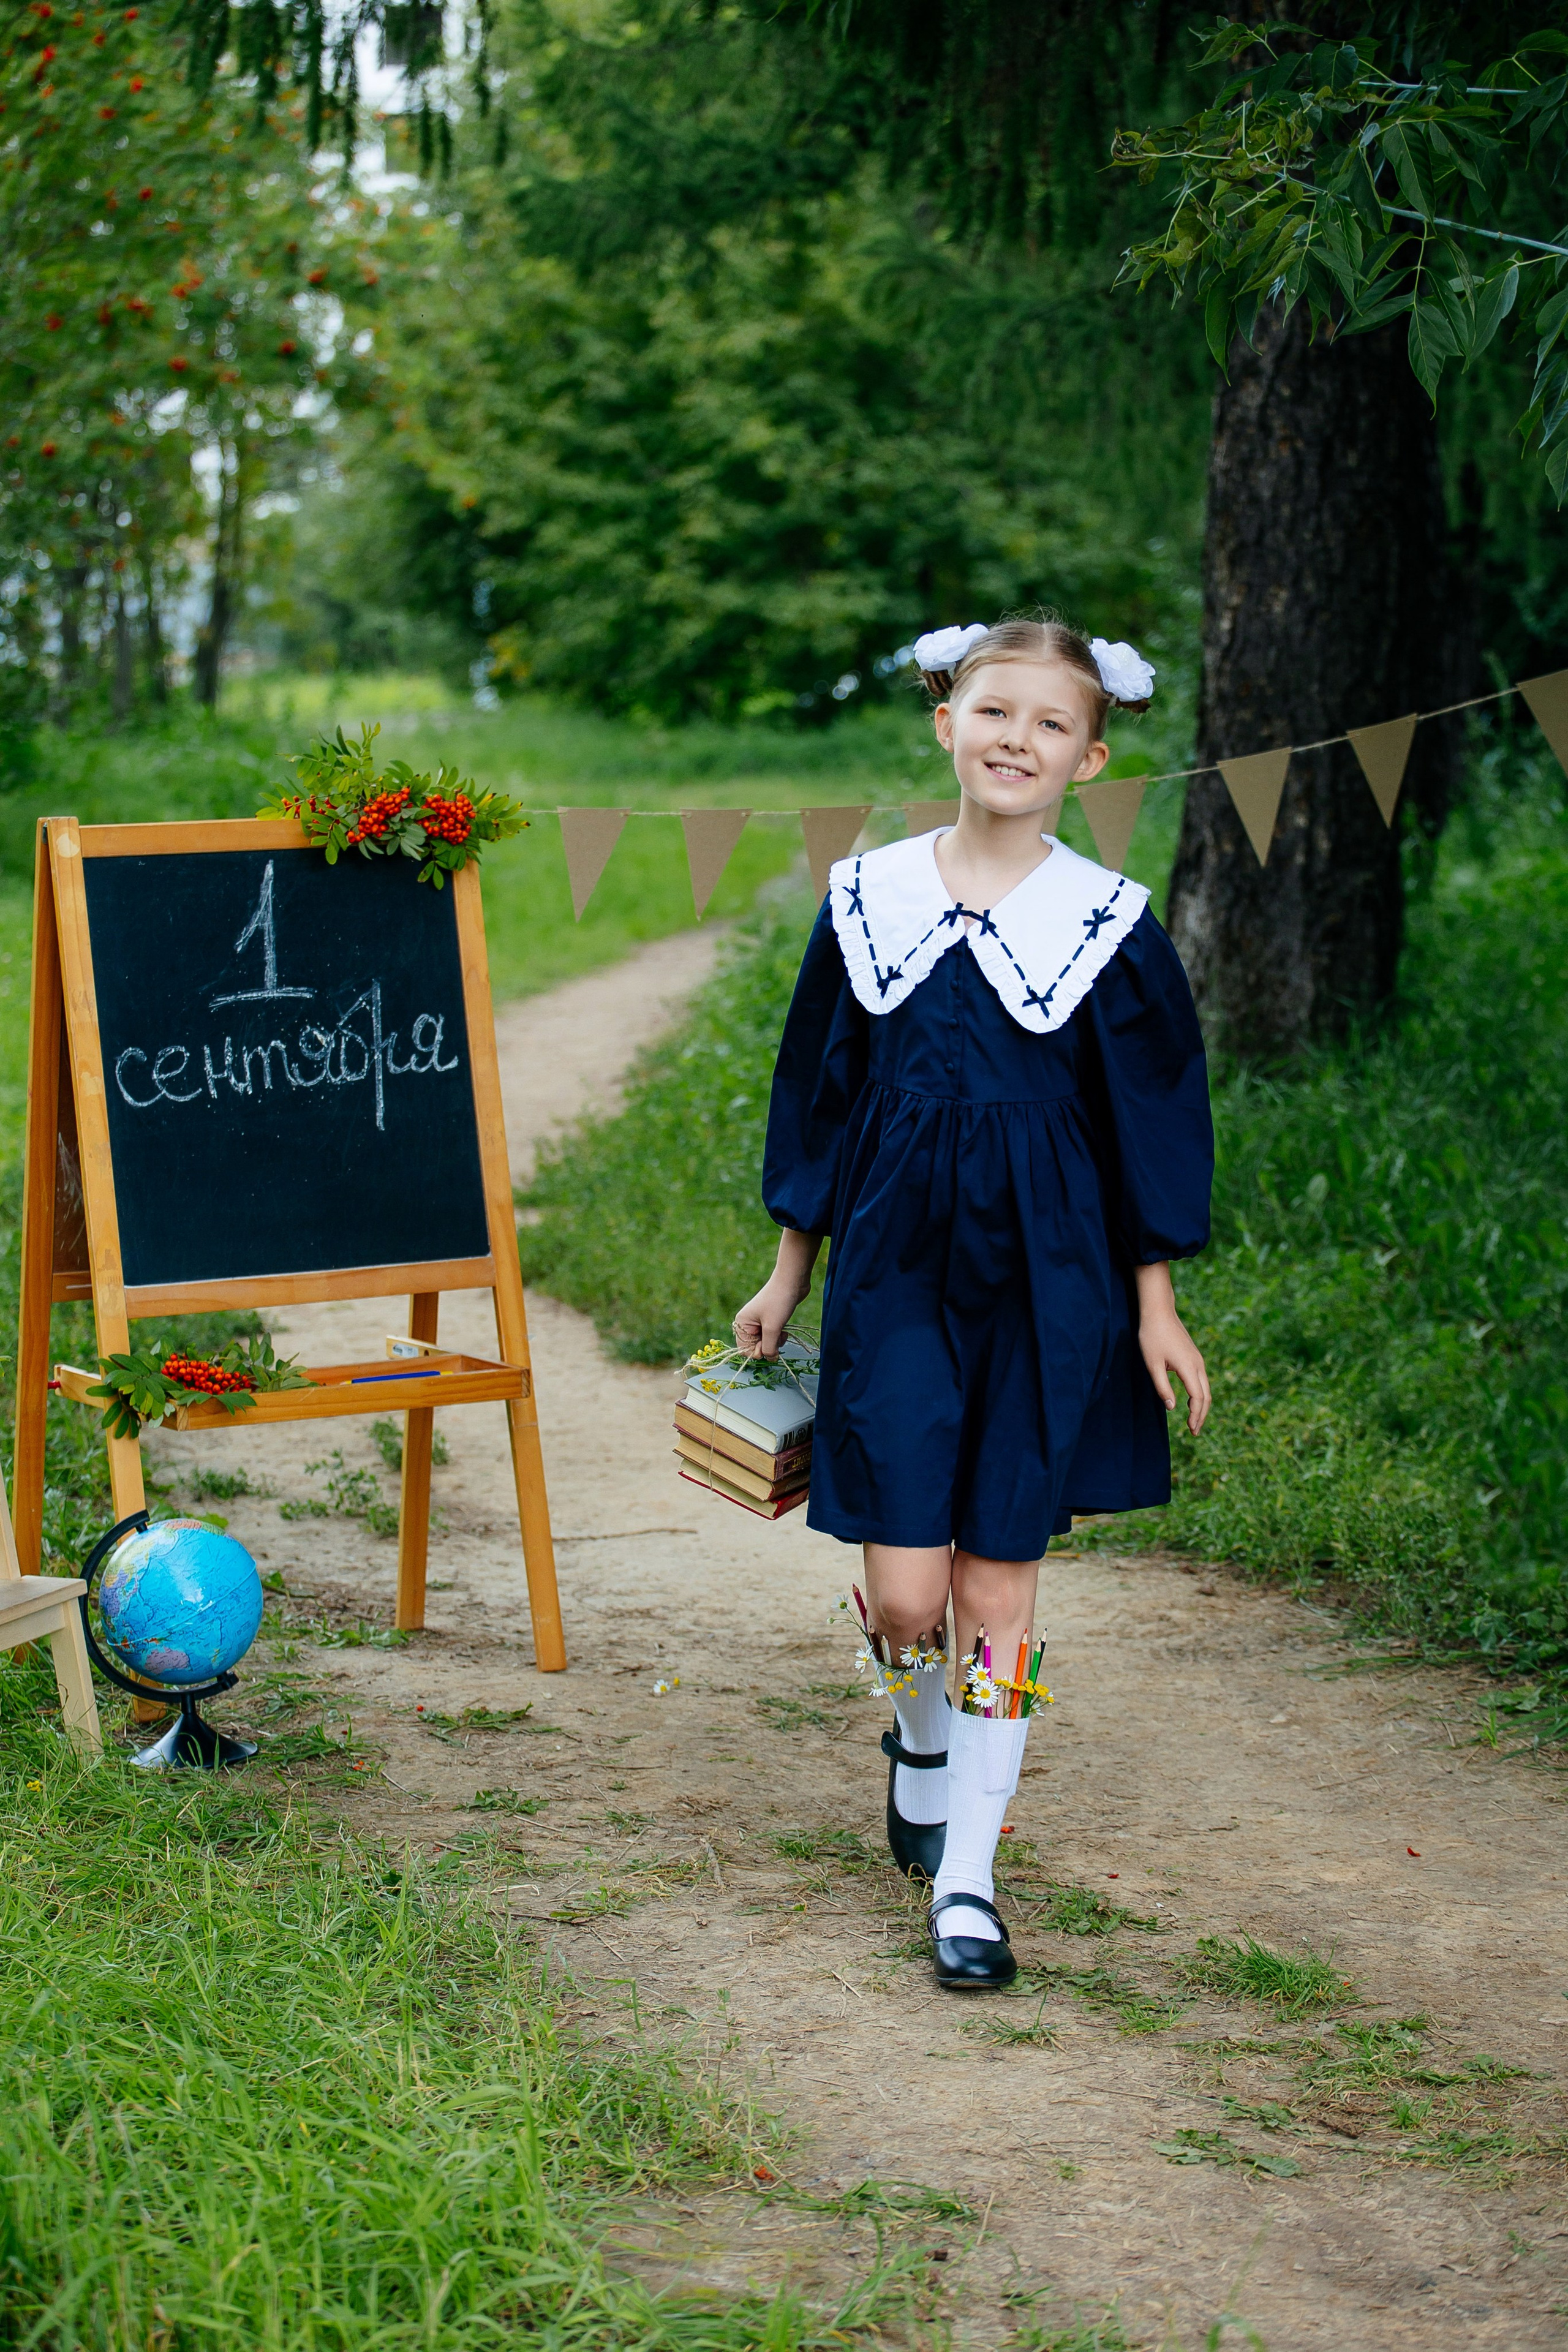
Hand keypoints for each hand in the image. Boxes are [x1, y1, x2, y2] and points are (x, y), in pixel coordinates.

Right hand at [734, 1228, 820, 1357]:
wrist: (793, 1281)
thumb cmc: (779, 1302)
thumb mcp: (772, 1328)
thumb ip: (769, 1348)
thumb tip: (770, 1359)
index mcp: (742, 1323)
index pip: (744, 1349)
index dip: (757, 1352)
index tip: (768, 1346)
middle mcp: (748, 1323)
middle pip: (756, 1347)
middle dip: (768, 1346)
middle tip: (777, 1336)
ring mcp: (760, 1322)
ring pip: (766, 1343)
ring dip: (776, 1342)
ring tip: (782, 1332)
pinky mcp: (771, 1321)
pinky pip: (772, 1336)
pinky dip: (779, 1337)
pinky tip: (785, 1330)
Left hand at [1134, 1260, 1210, 1435]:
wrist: (1158, 1311)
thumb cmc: (1152, 1337)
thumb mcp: (1152, 1364)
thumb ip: (1162, 1387)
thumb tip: (1173, 1407)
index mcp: (1188, 1367)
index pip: (1198, 1398)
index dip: (1196, 1416)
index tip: (1191, 1430)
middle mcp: (1198, 1364)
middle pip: (1206, 1396)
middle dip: (1201, 1415)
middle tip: (1194, 1432)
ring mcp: (1197, 1360)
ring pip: (1205, 1388)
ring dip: (1201, 1406)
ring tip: (1193, 1421)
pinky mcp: (1193, 1356)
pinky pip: (1201, 1380)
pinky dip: (1199, 1395)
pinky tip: (1190, 1401)